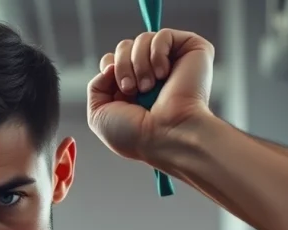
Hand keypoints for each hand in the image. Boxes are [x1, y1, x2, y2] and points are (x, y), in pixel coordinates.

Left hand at [87, 29, 214, 164]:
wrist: (167, 136)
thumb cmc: (136, 134)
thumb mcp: (98, 115)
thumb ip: (95, 86)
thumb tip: (110, 64)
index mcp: (132, 88)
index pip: (112, 60)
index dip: (111, 69)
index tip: (120, 92)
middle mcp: (152, 73)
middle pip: (124, 47)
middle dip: (121, 66)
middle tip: (131, 90)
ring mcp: (172, 62)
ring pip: (142, 39)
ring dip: (138, 63)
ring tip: (148, 87)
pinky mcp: (191, 51)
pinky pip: (163, 35)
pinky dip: (157, 53)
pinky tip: (163, 74)